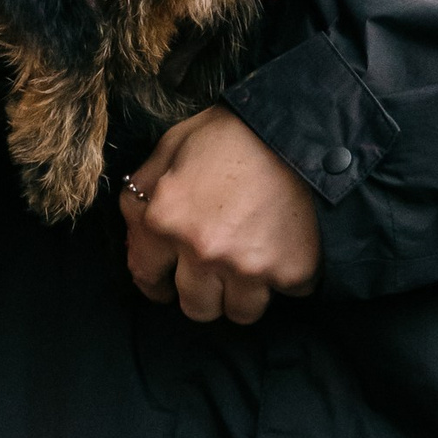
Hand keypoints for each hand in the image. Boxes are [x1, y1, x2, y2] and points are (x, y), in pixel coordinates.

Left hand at [121, 105, 320, 326]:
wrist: (300, 125)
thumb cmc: (232, 132)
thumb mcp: (171, 147)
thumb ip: (143, 191)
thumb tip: (136, 233)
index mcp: (165, 220)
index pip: (147, 277)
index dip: (157, 281)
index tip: (169, 282)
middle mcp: (203, 251)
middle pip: (196, 307)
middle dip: (203, 291)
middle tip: (217, 270)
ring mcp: (249, 265)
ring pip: (241, 312)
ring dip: (245, 292)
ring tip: (253, 263)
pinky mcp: (293, 270)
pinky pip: (289, 293)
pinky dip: (290, 276)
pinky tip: (288, 247)